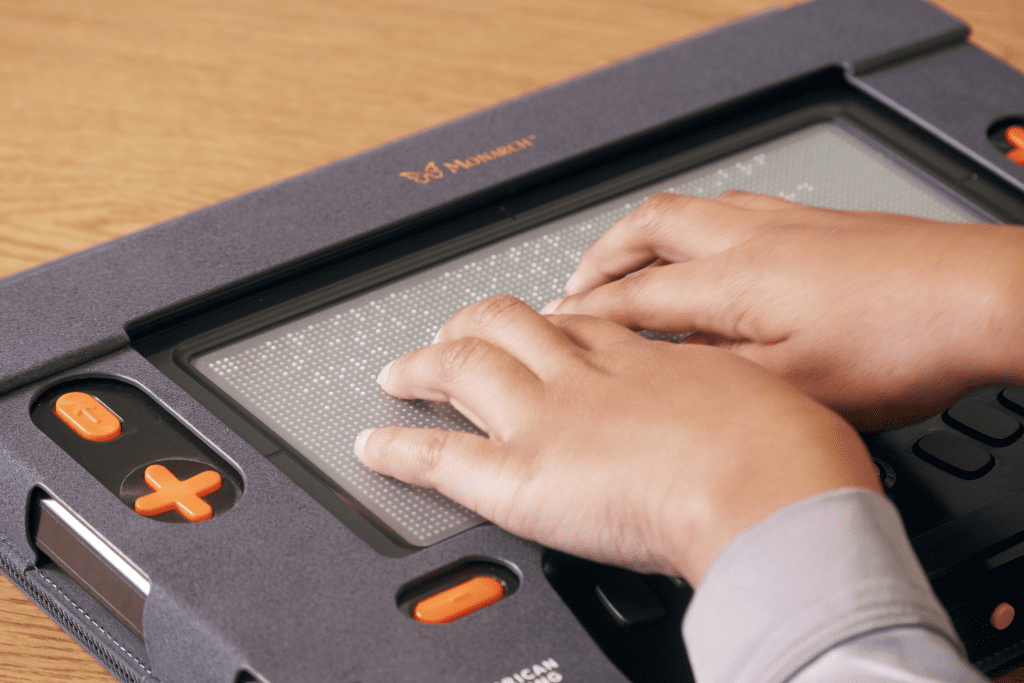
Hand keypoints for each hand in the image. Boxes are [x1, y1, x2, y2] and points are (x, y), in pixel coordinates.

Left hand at [355, 295, 877, 584]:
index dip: (552, 320)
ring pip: (469, 367)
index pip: (582, 325)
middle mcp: (591, 376)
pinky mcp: (524, 474)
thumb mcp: (772, 406)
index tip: (539, 320)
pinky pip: (443, 456)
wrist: (776, 493)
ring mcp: (550, 418)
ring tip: (403, 369)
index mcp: (649, 360)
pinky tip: (373, 445)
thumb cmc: (794, 457)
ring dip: (428, 363)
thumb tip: (747, 425)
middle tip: (459, 331)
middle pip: (514, 326)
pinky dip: (400, 448)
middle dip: (477, 324)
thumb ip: (735, 410)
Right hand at [543, 191, 1023, 429]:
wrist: (977, 298)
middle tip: (575, 285)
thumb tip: (657, 371)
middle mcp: (748, 238)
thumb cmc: (898, 343)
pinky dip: (695, 228)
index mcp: (732, 281)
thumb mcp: (792, 385)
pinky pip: (730, 210)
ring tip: (625, 259)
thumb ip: (714, 375)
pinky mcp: (813, 223)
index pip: (633, 294)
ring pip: (688, 210)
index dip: (585, 314)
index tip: (552, 328)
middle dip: (600, 256)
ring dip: (643, 234)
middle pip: (647, 228)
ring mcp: (782, 224)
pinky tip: (711, 247)